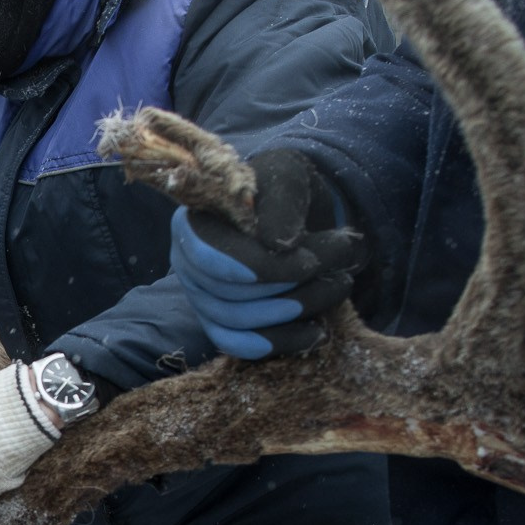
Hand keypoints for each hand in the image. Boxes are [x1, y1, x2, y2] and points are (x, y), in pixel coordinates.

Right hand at [170, 149, 365, 358]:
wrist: (292, 216)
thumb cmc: (283, 192)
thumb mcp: (288, 178)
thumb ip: (281, 204)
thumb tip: (276, 246)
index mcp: (190, 225)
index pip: (211, 258)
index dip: (260, 268)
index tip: (309, 264)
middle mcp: (186, 265)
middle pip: (228, 295)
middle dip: (291, 287)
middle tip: (338, 266)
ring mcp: (200, 299)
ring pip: (238, 323)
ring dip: (296, 309)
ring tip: (338, 285)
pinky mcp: (219, 325)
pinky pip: (240, 346)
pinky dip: (281, 343)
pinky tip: (317, 331)